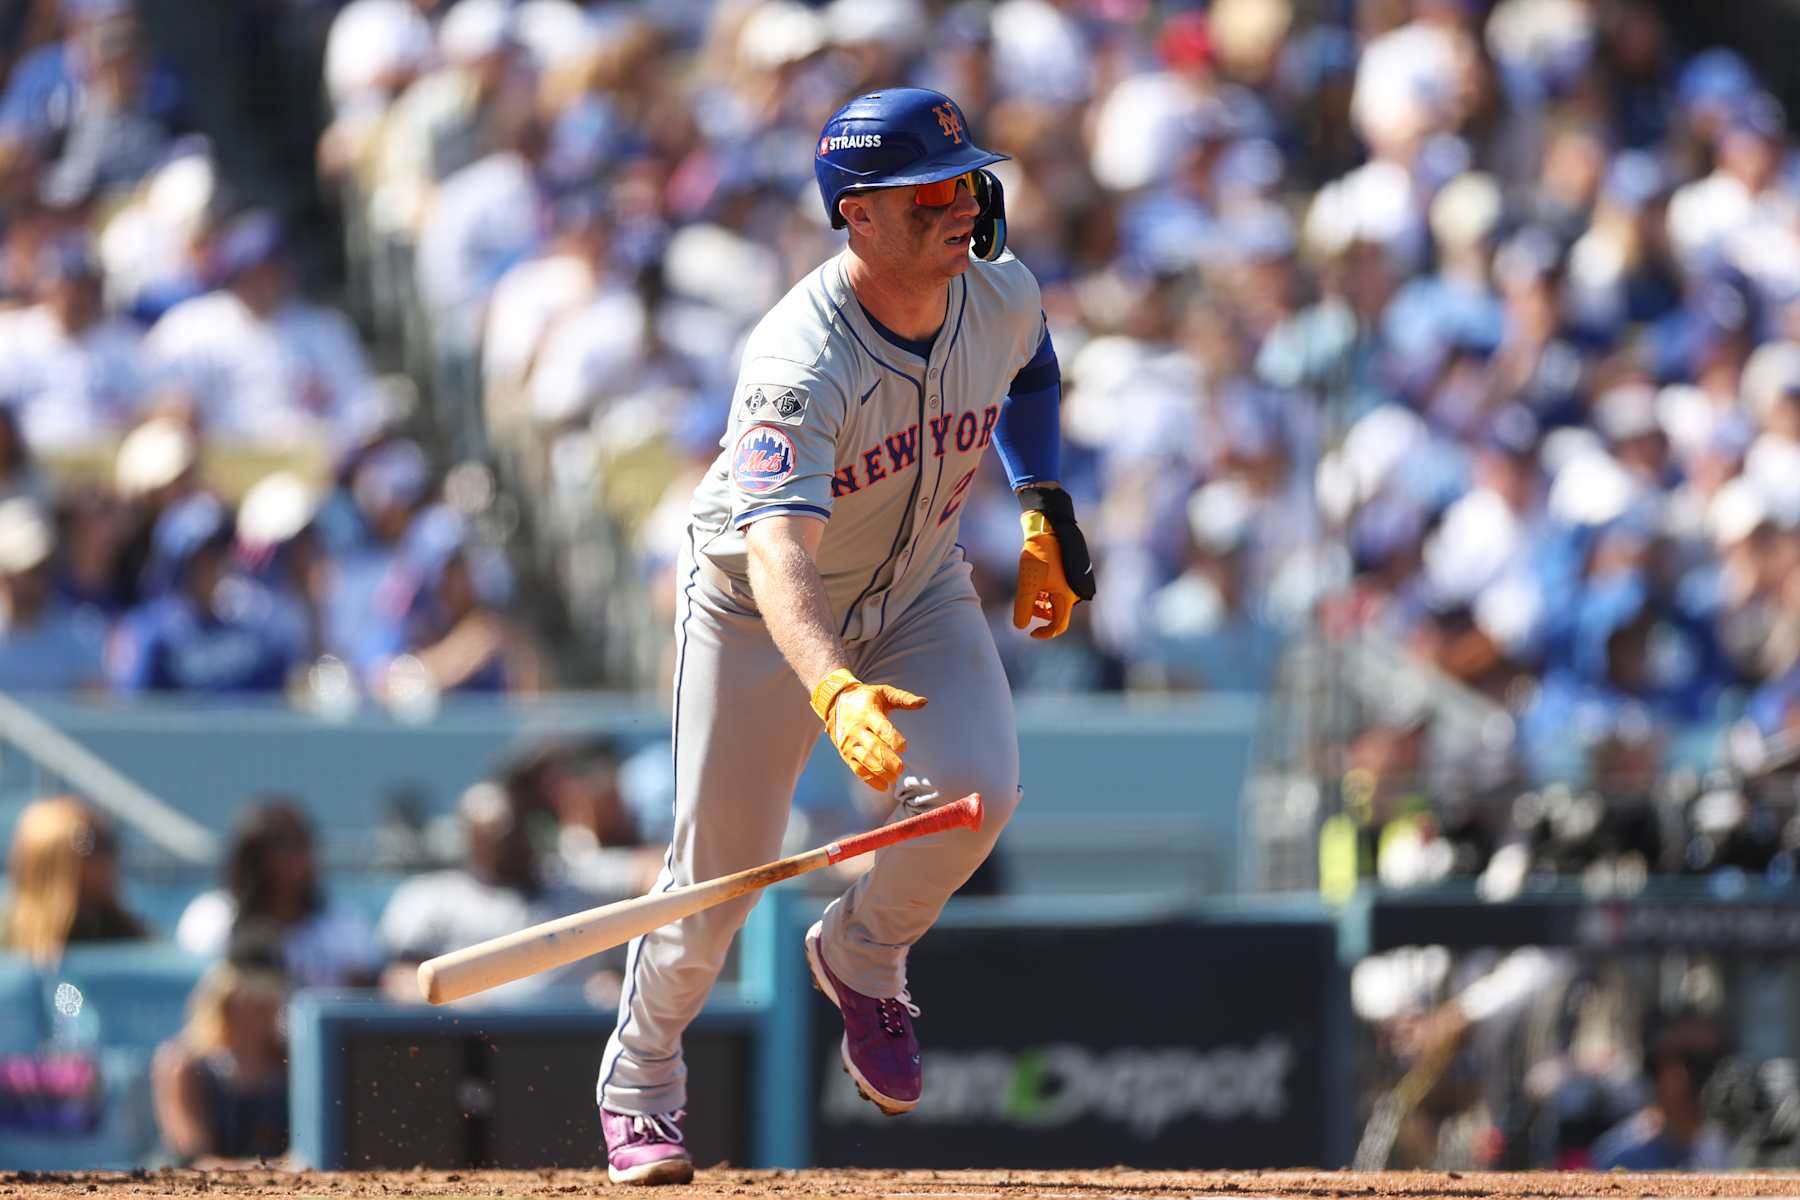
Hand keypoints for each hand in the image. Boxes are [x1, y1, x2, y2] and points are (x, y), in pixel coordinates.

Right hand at [812, 669, 927, 791]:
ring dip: (880, 772)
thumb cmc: (866, 698)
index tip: (904, 747)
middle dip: (887, 760)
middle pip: (873, 747)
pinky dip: (870, 779)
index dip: (892, 738)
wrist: (836, 704)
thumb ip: (903, 698)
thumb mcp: (883, 692)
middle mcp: (857, 729)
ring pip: (865, 760)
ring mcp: (850, 743)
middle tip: (901, 769)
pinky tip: (883, 786)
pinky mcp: (846, 754)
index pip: (880, 728)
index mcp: (867, 713)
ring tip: (895, 778)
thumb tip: (924, 702)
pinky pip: (857, 769)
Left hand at [1014, 487, 1094, 639]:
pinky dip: (1046, 591)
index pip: (1058, 626)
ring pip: (1055, 602)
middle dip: (1039, 612)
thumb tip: (1020, 627)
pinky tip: (1035, 579)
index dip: (1044, 633)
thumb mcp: (1027, 583)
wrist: (1049, 528)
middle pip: (1055, 614)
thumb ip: (1023, 607)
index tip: (1030, 632)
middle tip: (1025, 601)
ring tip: (1030, 588)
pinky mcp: (1068, 574)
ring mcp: (1072, 583)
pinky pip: (1057, 590)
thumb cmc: (1040, 554)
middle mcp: (1074, 592)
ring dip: (1041, 601)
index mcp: (1067, 597)